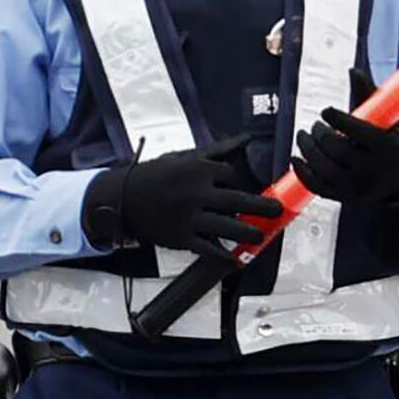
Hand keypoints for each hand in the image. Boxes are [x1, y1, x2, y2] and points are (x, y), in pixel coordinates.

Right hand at [80, 137, 279, 259]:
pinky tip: (234, 259)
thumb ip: (218, 149)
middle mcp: (197, 192)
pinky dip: (222, 254)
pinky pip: (207, 248)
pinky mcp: (180, 237)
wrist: (122, 198)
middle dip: (262, 207)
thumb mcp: (184, 156)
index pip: (231, 176)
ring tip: (259, 236)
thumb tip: (246, 139)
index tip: (243, 190)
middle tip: (276, 211)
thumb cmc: (155, 175)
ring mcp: (189, 216)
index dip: (240, 183)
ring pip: (227, 226)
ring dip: (248, 232)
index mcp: (199, 170)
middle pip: (238, 200)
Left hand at [294, 105, 398, 215]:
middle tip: (315, 126)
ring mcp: (357, 187)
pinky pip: (317, 187)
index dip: (336, 118)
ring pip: (323, 168)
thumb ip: (368, 94)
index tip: (327, 111)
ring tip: (303, 136)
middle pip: (336, 149)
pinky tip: (296, 158)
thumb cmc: (390, 140)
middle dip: (320, 134)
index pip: (356, 130)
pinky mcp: (344, 197)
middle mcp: (372, 170)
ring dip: (307, 149)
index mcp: (386, 147)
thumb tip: (352, 70)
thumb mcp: (387, 117)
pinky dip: (302, 172)